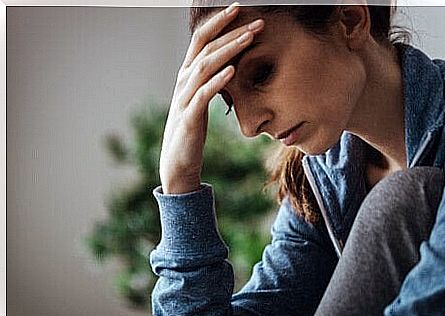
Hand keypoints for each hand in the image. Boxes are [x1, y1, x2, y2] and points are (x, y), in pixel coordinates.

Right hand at [159, 2, 263, 193]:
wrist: (178, 161)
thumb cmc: (192, 129)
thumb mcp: (201, 100)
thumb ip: (210, 81)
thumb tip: (229, 64)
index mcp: (187, 75)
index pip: (201, 40)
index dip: (219, 22)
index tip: (239, 8)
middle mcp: (183, 81)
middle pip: (206, 48)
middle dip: (231, 31)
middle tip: (256, 21)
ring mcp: (184, 98)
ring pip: (205, 66)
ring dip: (229, 50)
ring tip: (250, 37)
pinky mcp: (189, 118)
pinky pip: (203, 95)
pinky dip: (218, 81)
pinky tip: (233, 71)